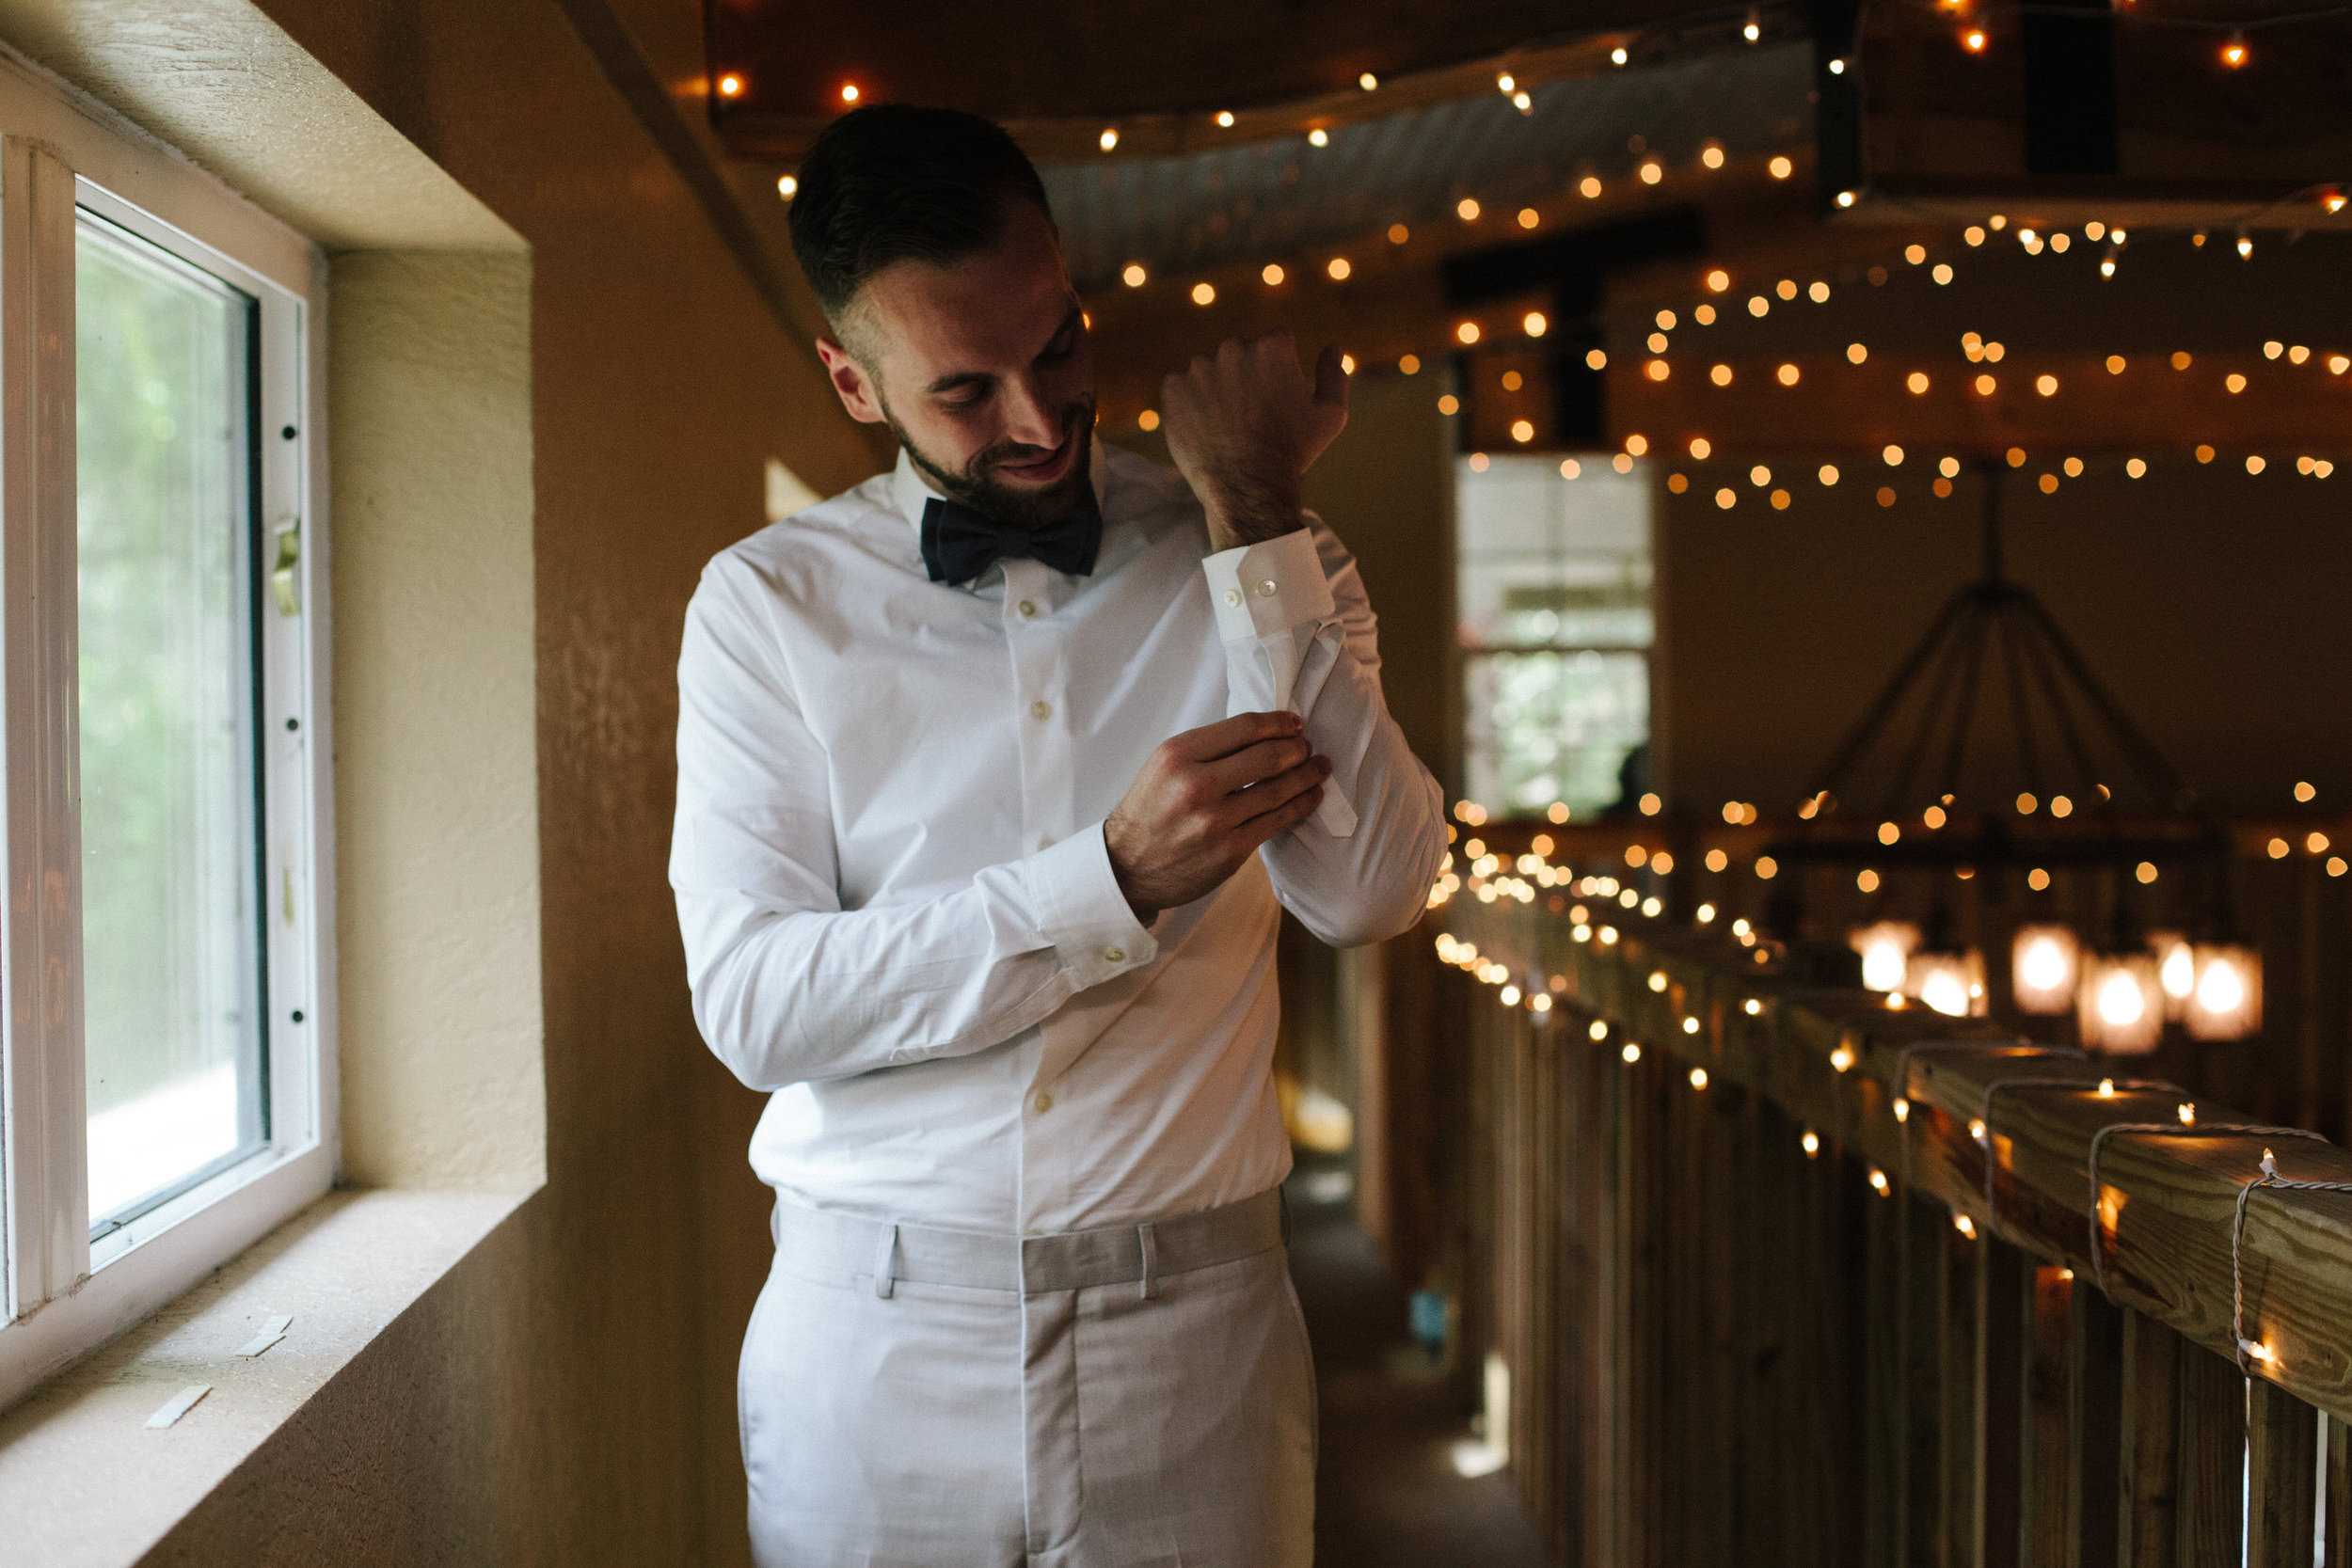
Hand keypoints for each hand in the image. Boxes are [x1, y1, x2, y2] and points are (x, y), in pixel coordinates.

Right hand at [1105, 711, 1329, 921]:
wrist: (1127, 867)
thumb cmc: (1150, 811)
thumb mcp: (1165, 767)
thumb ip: (1207, 750)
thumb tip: (1263, 735)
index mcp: (1178, 755)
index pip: (1243, 728)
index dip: (1277, 723)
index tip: (1294, 723)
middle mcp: (1196, 785)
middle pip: (1266, 757)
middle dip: (1296, 749)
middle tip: (1307, 747)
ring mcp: (1215, 820)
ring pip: (1277, 790)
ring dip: (1306, 776)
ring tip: (1319, 767)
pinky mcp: (1230, 850)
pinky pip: (1276, 821)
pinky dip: (1300, 805)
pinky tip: (1312, 797)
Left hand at [1159, 332, 1349, 551]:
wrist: (1248, 489)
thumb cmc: (1292, 452)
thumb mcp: (1330, 415)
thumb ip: (1334, 375)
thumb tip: (1333, 347)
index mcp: (1272, 346)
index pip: (1274, 344)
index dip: (1277, 373)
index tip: (1275, 400)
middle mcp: (1233, 348)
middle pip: (1239, 353)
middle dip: (1245, 376)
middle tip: (1250, 416)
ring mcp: (1199, 367)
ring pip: (1210, 370)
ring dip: (1216, 389)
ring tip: (1227, 425)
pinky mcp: (1172, 388)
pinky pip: (1181, 387)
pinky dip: (1189, 403)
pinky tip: (1206, 428)